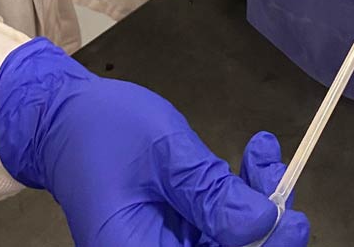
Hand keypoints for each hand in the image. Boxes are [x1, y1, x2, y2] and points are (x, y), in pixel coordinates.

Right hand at [0, 39, 309, 246]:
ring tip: (262, 151)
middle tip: (277, 169)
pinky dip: (238, 194)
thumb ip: (208, 190)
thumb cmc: (102, 129)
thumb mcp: (161, 150)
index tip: (291, 218)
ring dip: (256, 200)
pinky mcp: (175, 232)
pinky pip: (218, 225)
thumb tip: (264, 223)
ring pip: (230, 241)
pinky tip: (251, 157)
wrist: (62, 118)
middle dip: (265, 221)